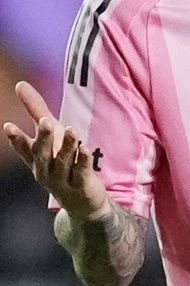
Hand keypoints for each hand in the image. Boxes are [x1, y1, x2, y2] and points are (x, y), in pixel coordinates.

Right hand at [3, 81, 108, 221]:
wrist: (81, 200)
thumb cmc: (62, 161)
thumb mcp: (50, 134)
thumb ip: (36, 110)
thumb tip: (20, 84)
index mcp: (36, 159)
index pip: (24, 149)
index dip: (17, 139)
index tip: (8, 126)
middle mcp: (46, 170)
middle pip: (42, 154)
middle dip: (43, 138)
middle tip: (44, 120)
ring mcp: (63, 179)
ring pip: (63, 162)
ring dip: (66, 145)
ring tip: (70, 129)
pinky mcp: (81, 184)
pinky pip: (81, 171)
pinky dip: (82, 160)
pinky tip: (85, 147)